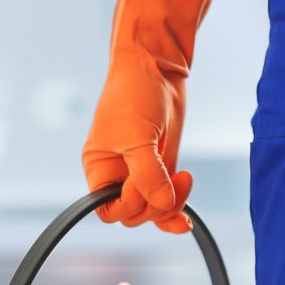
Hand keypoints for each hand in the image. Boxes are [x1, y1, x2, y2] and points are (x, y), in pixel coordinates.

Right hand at [83, 0, 213, 233]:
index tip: (145, 183)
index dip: (128, 204)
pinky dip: (176, 209)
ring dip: (171, 203)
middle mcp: (116, 175)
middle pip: (132, 213)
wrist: (156, 65)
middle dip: (153, 203)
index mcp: (99, 169)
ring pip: (152, 209)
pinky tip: (185, 219)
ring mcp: (141, 173)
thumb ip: (149, 175)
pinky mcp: (162, 168)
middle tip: (171, 178)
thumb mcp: (137, 137)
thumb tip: (163, 204)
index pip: (107, 208)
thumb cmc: (133, 93)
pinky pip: (166, 200)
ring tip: (185, 178)